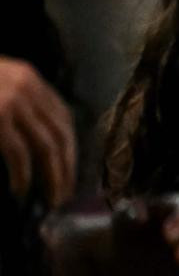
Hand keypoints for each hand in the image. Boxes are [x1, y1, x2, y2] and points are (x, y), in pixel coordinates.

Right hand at [0, 56, 73, 205]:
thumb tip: (41, 143)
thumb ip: (16, 101)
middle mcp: (26, 87)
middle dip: (67, 167)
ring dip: (53, 177)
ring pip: (47, 147)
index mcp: (28, 77)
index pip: (63, 116)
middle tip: (64, 193)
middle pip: (60, 134)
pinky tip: (20, 190)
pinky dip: (23, 176)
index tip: (69, 169)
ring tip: (51, 198)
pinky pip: (19, 154)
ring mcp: (11, 101)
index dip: (69, 146)